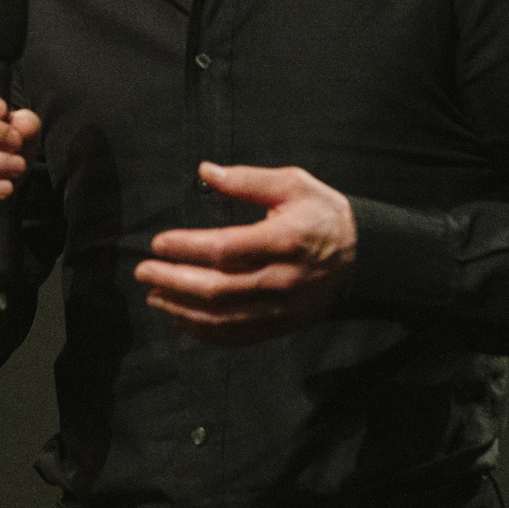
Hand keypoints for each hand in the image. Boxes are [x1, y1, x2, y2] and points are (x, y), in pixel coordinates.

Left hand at [134, 162, 356, 345]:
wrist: (366, 257)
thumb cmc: (324, 215)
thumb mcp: (294, 185)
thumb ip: (247, 180)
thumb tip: (204, 170)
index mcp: (286, 241)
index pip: (226, 249)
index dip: (188, 248)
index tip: (158, 243)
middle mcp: (283, 280)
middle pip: (219, 289)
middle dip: (174, 282)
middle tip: (142, 271)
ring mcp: (284, 309)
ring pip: (225, 318)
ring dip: (182, 310)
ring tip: (153, 296)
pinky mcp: (283, 326)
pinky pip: (238, 336)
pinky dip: (205, 332)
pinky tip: (180, 320)